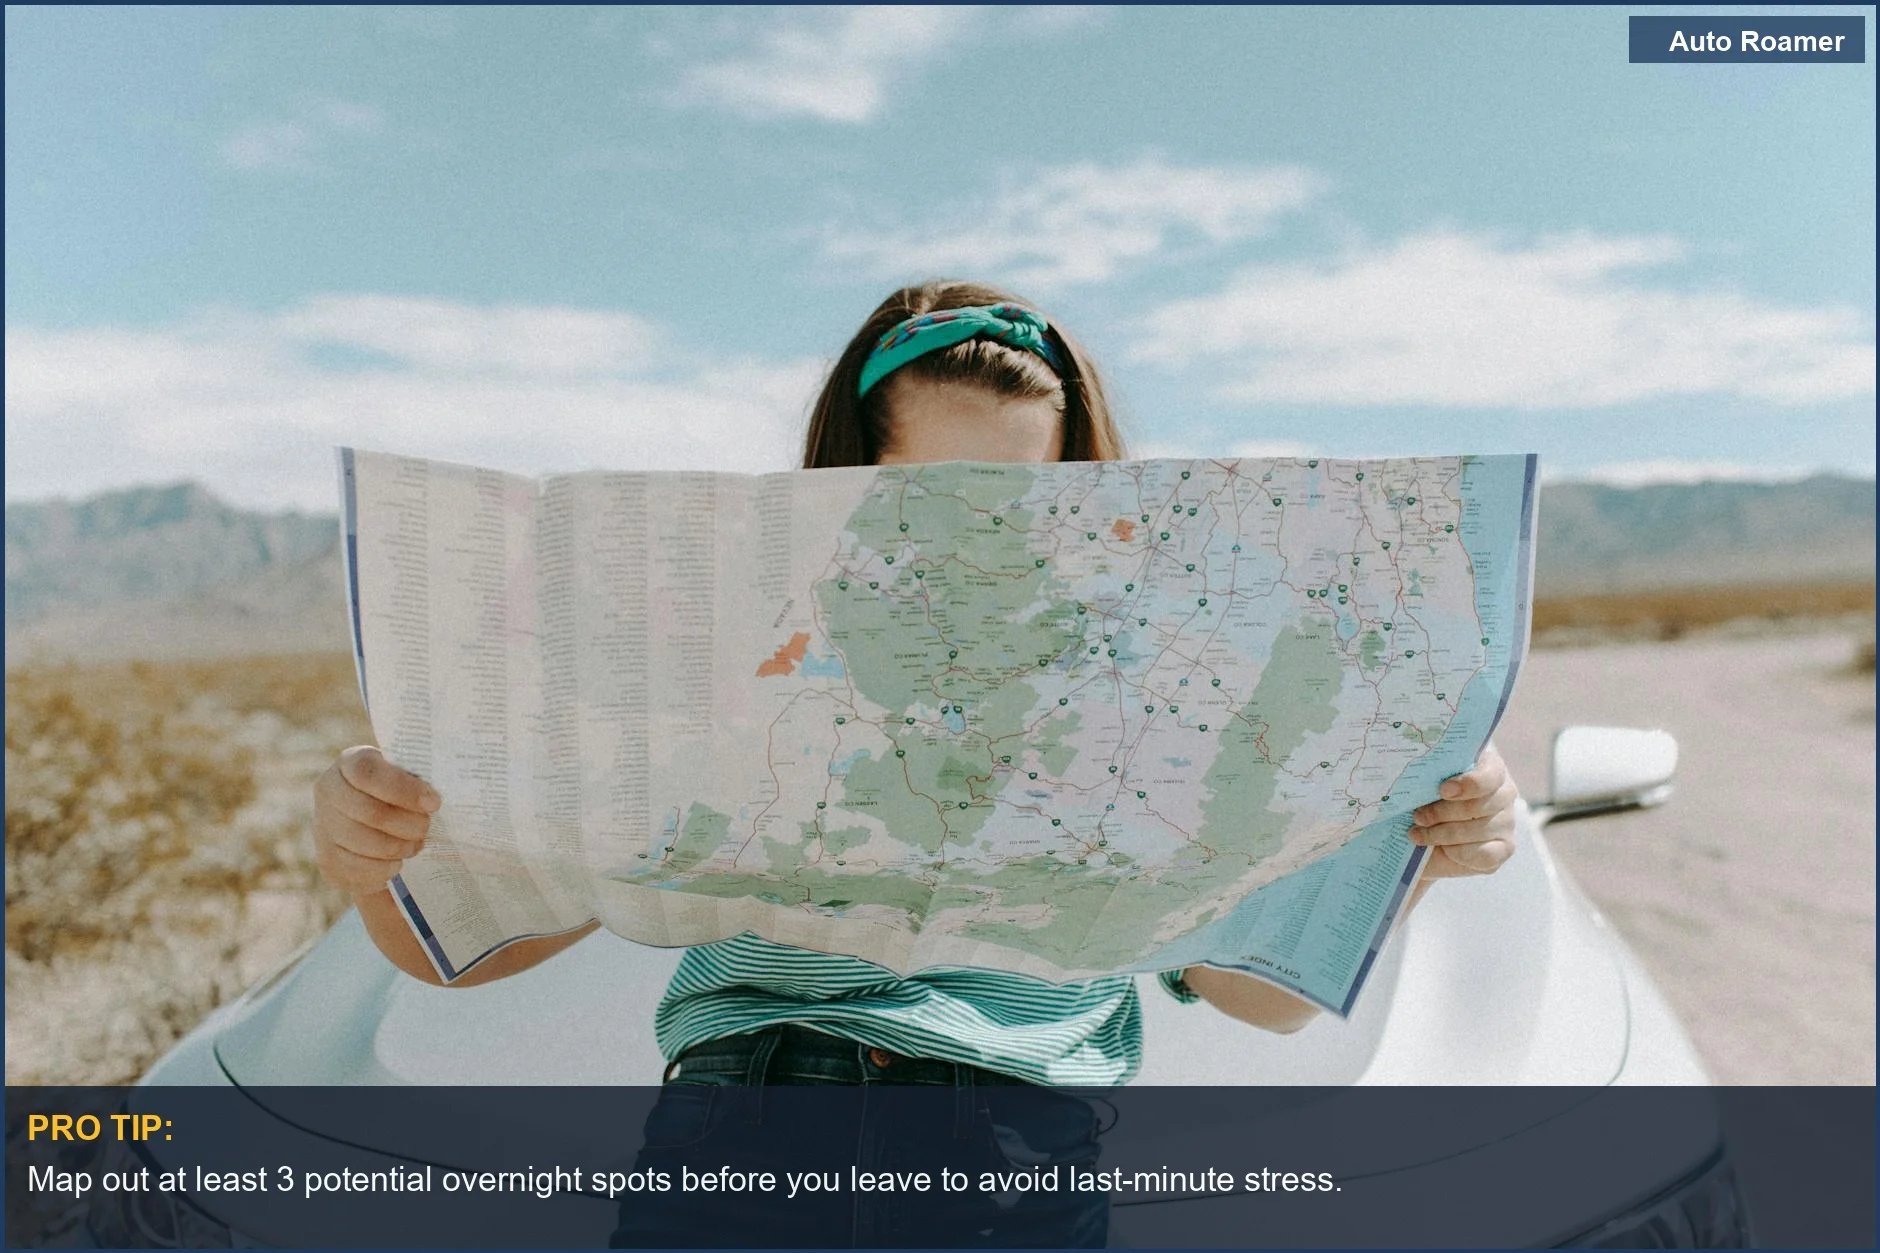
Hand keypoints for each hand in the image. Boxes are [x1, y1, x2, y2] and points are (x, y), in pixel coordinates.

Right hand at [313, 746, 439, 897]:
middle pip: (371, 813)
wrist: (373, 818)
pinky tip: (397, 862)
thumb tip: (435, 799)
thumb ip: (420, 777)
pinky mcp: (327, 859)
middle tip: (426, 828)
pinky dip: (385, 869)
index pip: (369, 773)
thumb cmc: (400, 791)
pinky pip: (359, 870)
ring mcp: (323, 826)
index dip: (403, 789)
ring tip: (415, 845)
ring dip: (399, 848)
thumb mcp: (407, 774)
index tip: (433, 803)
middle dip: (408, 825)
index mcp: (351, 762)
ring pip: (366, 844)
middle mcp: (329, 791)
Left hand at [1409, 743, 1517, 878]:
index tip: (1443, 790)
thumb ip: (1429, 773)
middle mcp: (1504, 791)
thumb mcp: (1425, 779)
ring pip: (1478, 831)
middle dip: (1442, 813)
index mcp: (1489, 764)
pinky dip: (1458, 853)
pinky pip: (1485, 854)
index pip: (1490, 775)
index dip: (1468, 784)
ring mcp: (1507, 820)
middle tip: (1417, 817)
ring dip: (1442, 834)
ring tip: (1417, 834)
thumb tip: (1422, 777)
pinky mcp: (1505, 847)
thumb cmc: (1425, 795)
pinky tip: (1441, 848)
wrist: (1425, 828)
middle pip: (1478, 806)